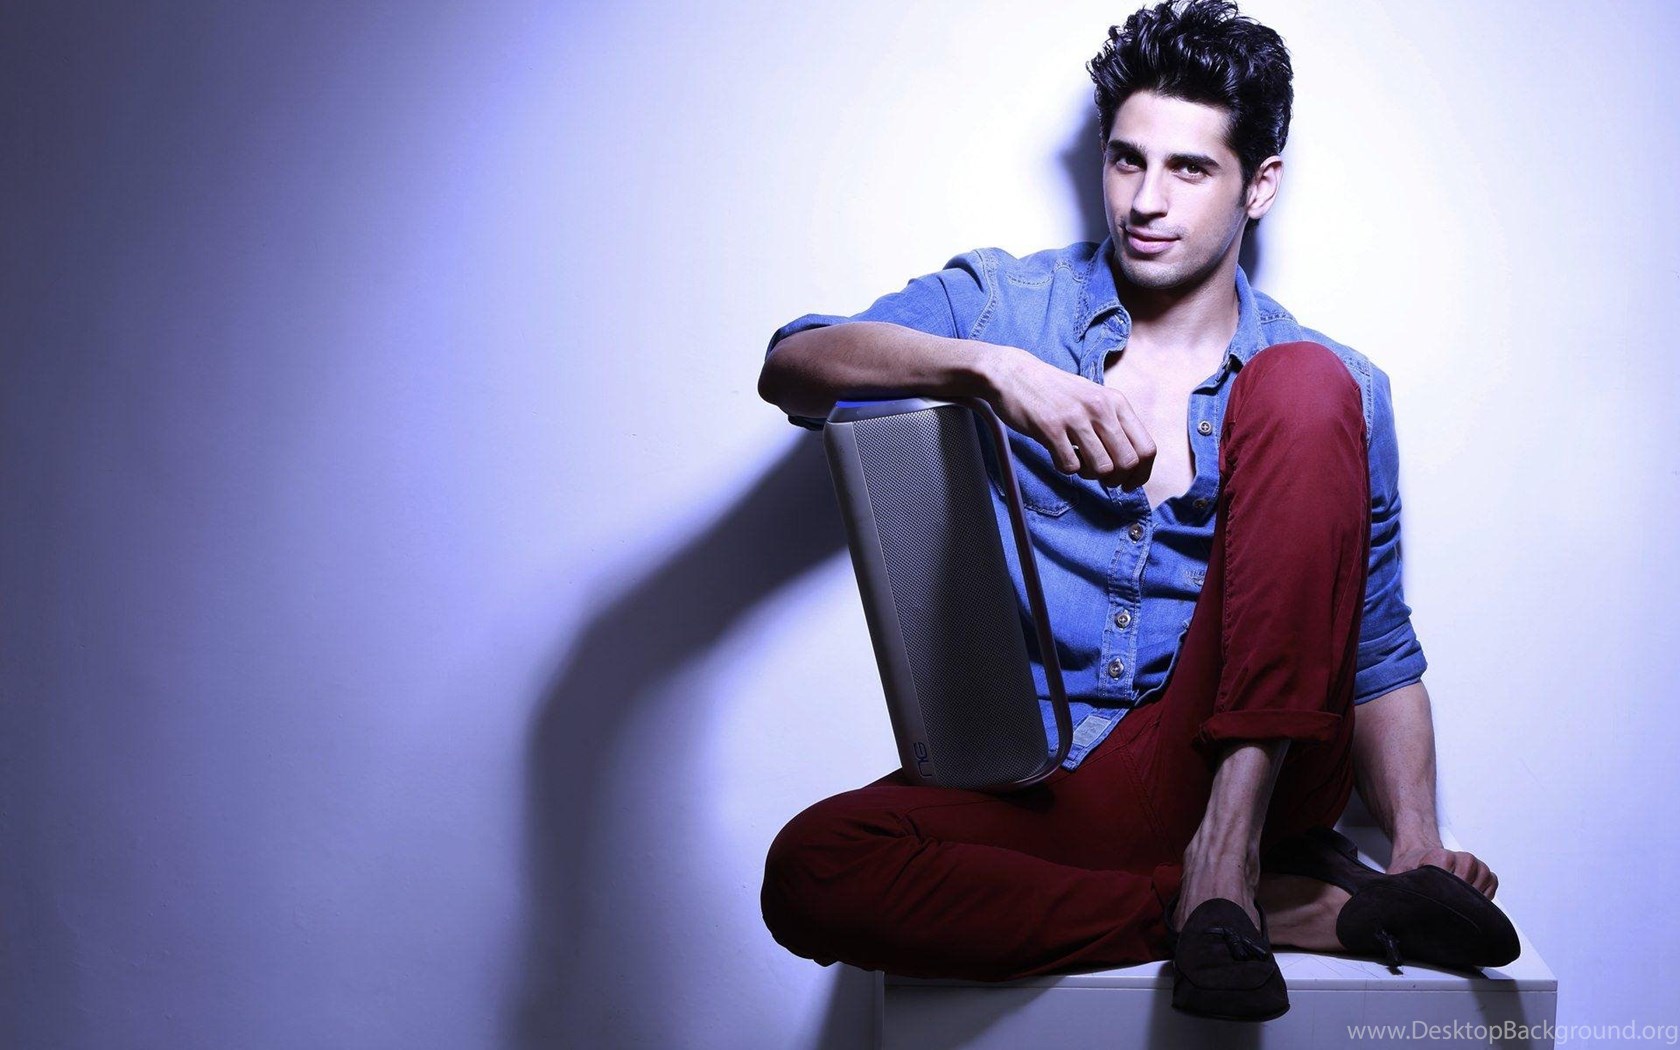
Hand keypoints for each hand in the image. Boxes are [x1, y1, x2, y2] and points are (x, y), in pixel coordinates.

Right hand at [984, 349, 1155, 489]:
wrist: (1015, 375)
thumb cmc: (1056, 392)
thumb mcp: (1094, 399)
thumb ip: (1114, 425)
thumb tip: (1130, 463)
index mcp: (1116, 402)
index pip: (1146, 448)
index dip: (1141, 474)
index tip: (1128, 483)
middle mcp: (1100, 408)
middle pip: (1127, 462)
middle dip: (1116, 479)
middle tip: (1102, 478)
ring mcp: (1075, 418)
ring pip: (1101, 468)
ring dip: (1090, 475)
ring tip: (1079, 463)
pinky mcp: (1050, 428)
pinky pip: (1070, 467)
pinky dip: (1066, 468)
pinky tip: (1059, 454)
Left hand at [1388, 843, 1497, 897]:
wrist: (1418, 854)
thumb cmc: (1410, 868)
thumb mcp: (1397, 876)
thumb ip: (1395, 887)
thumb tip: (1389, 903)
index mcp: (1436, 857)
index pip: (1449, 877)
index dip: (1444, 894)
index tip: (1437, 903)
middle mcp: (1458, 857)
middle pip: (1468, 882)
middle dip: (1458, 899)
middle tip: (1449, 908)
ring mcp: (1472, 863)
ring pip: (1482, 880)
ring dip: (1473, 896)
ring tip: (1459, 904)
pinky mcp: (1482, 871)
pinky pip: (1492, 881)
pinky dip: (1485, 892)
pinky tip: (1470, 900)